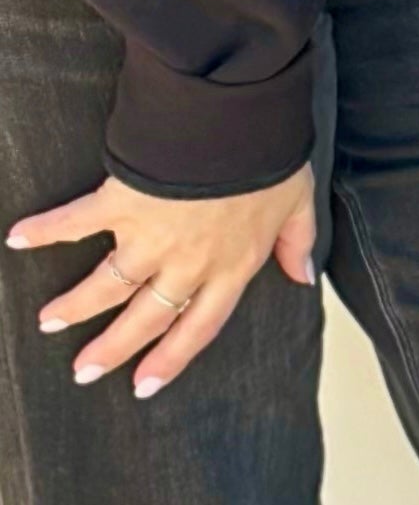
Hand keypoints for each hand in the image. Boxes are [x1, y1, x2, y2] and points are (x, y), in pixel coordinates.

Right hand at [8, 167, 318, 397]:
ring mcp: (151, 237)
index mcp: (232, 265)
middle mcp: (188, 262)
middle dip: (112, 348)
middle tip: (84, 371)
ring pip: (107, 285)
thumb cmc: (271, 155)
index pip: (200, 327)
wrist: (239, 118)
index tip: (145, 385)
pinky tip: (18, 239)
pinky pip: (75, 222)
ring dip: (75, 305)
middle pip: (145, 318)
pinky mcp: (121, 203)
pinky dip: (44, 230)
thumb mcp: (299, 202)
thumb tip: (303, 276)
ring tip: (50, 321)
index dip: (172, 359)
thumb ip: (298, 242)